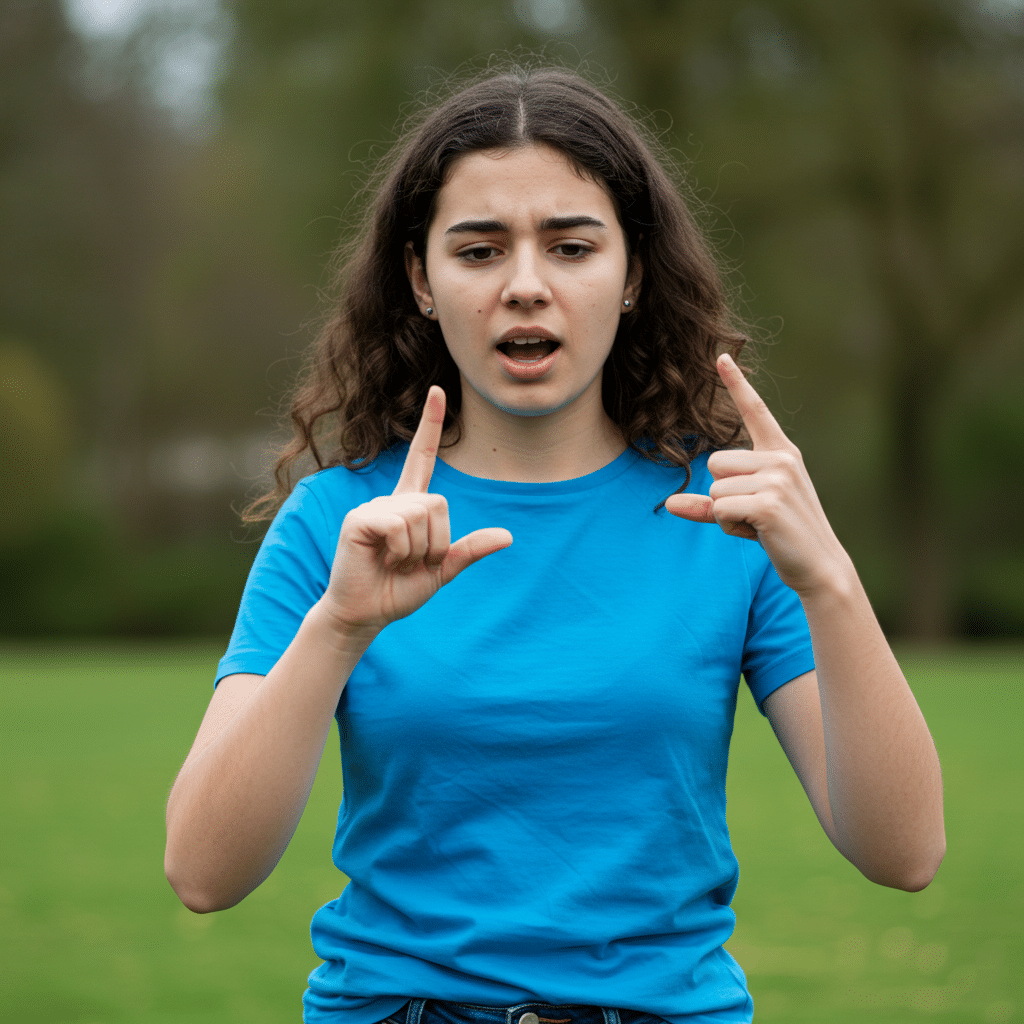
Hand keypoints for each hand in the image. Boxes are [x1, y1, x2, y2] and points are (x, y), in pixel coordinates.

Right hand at [320, 386, 512, 633]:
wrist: (366, 614)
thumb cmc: (398, 590)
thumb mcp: (441, 570)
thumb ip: (469, 550)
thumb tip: (508, 536)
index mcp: (410, 507)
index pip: (422, 457)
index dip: (430, 425)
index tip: (437, 391)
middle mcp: (392, 500)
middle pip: (438, 503)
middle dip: (436, 542)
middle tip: (411, 562)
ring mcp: (373, 508)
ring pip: (421, 514)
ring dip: (418, 550)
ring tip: (395, 562)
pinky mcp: (359, 520)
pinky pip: (400, 524)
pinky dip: (402, 550)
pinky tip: (384, 561)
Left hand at [665, 354, 849, 595]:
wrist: (819, 566)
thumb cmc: (782, 535)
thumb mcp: (745, 512)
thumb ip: (709, 504)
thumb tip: (669, 504)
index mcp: (780, 453)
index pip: (755, 411)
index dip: (736, 384)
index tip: (720, 356)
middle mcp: (781, 459)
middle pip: (714, 463)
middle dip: (724, 494)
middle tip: (756, 514)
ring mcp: (777, 479)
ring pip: (715, 489)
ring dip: (726, 514)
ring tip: (760, 524)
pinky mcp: (768, 503)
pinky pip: (720, 507)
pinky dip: (729, 525)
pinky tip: (759, 533)